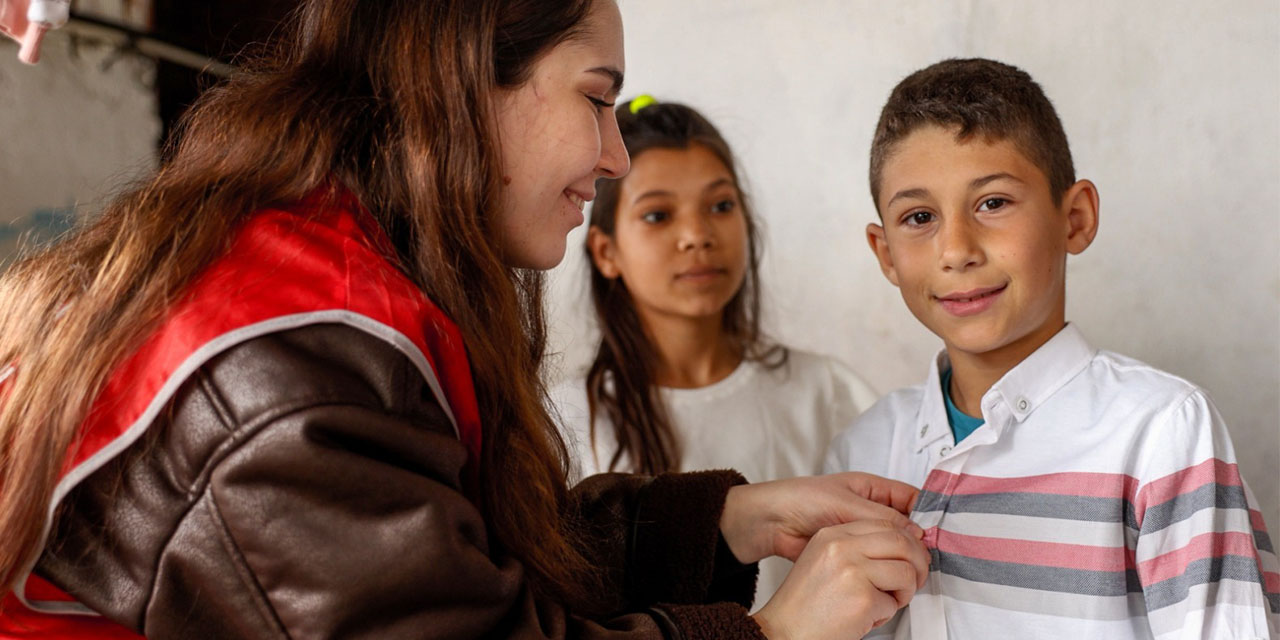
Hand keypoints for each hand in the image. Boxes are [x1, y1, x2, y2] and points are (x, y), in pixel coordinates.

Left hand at [719, 472, 920, 563]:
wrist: (771, 522)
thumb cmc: (803, 500)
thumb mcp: (846, 504)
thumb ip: (881, 517)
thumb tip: (916, 532)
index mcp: (872, 489)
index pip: (910, 498)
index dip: (928, 512)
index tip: (941, 531)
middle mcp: (871, 510)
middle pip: (907, 525)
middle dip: (919, 540)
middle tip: (929, 557)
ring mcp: (863, 533)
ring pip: (894, 545)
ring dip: (904, 557)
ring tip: (916, 570)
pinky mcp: (855, 552)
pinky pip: (878, 560)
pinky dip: (888, 568)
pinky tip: (896, 577)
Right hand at [752, 519, 929, 639]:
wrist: (783, 632)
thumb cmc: (804, 605)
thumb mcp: (823, 560)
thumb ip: (855, 548)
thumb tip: (900, 548)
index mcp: (832, 535)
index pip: (884, 524)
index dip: (906, 541)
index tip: (911, 556)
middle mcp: (841, 548)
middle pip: (901, 542)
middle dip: (917, 564)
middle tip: (914, 580)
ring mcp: (852, 571)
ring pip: (905, 572)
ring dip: (904, 592)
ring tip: (884, 603)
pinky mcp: (862, 599)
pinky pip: (893, 604)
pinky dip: (885, 616)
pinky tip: (864, 619)